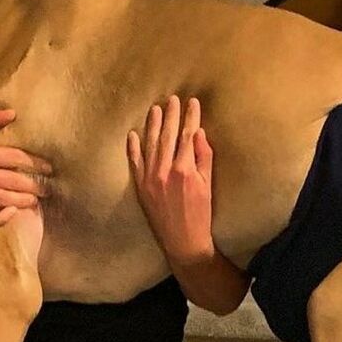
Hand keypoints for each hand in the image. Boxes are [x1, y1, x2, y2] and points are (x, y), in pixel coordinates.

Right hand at [0, 109, 51, 226]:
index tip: (49, 168)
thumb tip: (13, 113)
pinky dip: (2, 217)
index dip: (36, 164)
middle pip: (15, 182)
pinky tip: (12, 212)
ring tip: (35, 201)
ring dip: (24, 201)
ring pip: (6, 200)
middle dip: (35, 187)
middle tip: (48, 189)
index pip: (16, 158)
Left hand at [127, 94, 215, 264]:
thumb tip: (199, 134)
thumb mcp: (208, 186)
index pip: (188, 136)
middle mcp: (165, 170)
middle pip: (167, 136)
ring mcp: (150, 178)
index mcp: (185, 169)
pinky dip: (133, 148)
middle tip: (173, 99)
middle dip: (171, 115)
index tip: (193, 102)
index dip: (190, 117)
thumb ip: (204, 158)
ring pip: (150, 145)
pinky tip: (133, 134)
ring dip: (152, 125)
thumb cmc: (200, 215)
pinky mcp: (141, 187)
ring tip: (155, 109)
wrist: (183, 242)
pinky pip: (135, 162)